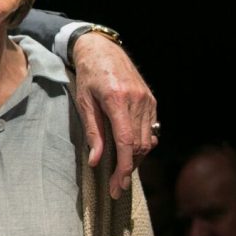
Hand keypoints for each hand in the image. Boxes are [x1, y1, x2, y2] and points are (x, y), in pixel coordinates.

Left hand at [73, 33, 157, 198]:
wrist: (102, 50)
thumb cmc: (88, 76)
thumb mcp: (83, 103)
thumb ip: (92, 133)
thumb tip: (96, 161)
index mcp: (117, 100)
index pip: (126, 142)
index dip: (123, 168)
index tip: (117, 185)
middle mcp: (137, 101)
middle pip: (139, 145)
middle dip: (128, 169)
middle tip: (115, 185)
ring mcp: (147, 100)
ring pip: (147, 140)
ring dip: (136, 158)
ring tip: (121, 170)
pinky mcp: (151, 100)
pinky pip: (151, 129)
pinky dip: (142, 143)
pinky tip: (131, 151)